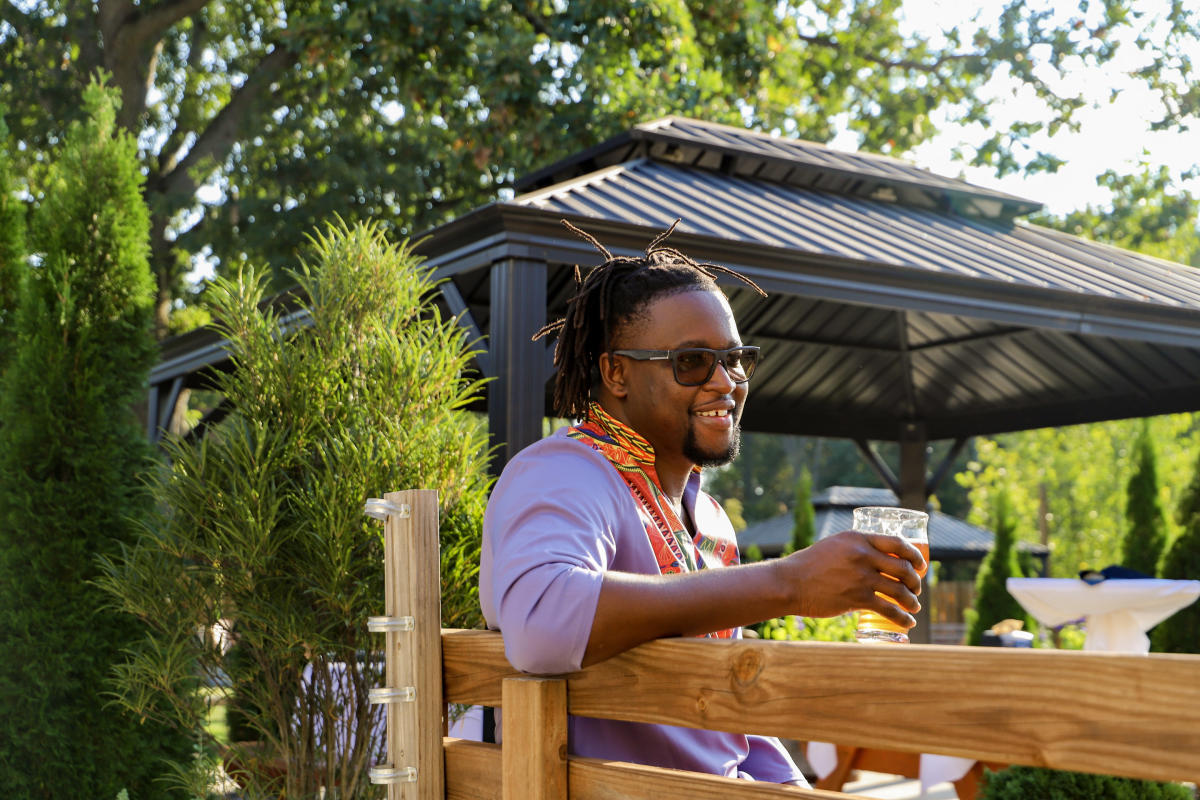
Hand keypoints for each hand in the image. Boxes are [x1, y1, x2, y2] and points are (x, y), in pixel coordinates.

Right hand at [771, 530, 924, 629]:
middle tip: (916, 589)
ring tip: (914, 607)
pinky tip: (907, 622)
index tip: (920, 565)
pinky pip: (888, 609)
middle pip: (903, 568)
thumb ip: (856, 549)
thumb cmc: (810, 565)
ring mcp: (860, 577)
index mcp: (858, 538)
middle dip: (916, 581)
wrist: (789, 583)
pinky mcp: (856, 598)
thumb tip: (878, 559)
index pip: (897, 543)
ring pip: (899, 590)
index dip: (915, 555)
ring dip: (912, 601)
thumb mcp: (835, 546)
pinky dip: (902, 618)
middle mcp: (862, 555)